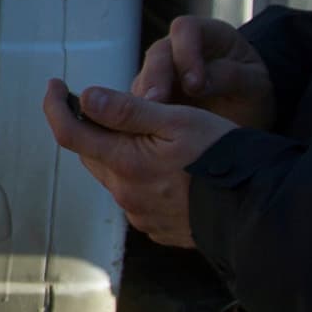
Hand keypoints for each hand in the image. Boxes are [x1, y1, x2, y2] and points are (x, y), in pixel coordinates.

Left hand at [41, 78, 236, 248]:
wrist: (257, 207)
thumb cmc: (221, 156)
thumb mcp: (177, 120)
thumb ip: (127, 110)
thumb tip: (85, 97)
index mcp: (125, 163)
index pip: (69, 133)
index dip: (55, 106)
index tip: (54, 84)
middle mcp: (125, 193)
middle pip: (92, 153)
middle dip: (91, 127)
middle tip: (106, 103)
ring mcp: (140, 214)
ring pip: (114, 175)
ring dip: (119, 153)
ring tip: (149, 135)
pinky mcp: (156, 227)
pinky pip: (135, 196)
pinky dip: (139, 176)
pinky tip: (166, 168)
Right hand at [133, 15, 277, 130]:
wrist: (248, 116)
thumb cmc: (253, 94)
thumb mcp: (254, 84)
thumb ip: (230, 77)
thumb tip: (196, 84)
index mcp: (209, 35)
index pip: (187, 29)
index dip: (186, 52)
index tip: (194, 85)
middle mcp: (181, 49)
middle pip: (158, 53)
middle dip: (156, 77)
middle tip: (156, 102)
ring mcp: (165, 73)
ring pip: (144, 78)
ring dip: (143, 98)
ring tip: (146, 121)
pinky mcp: (154, 97)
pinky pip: (140, 102)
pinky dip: (140, 114)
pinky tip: (145, 128)